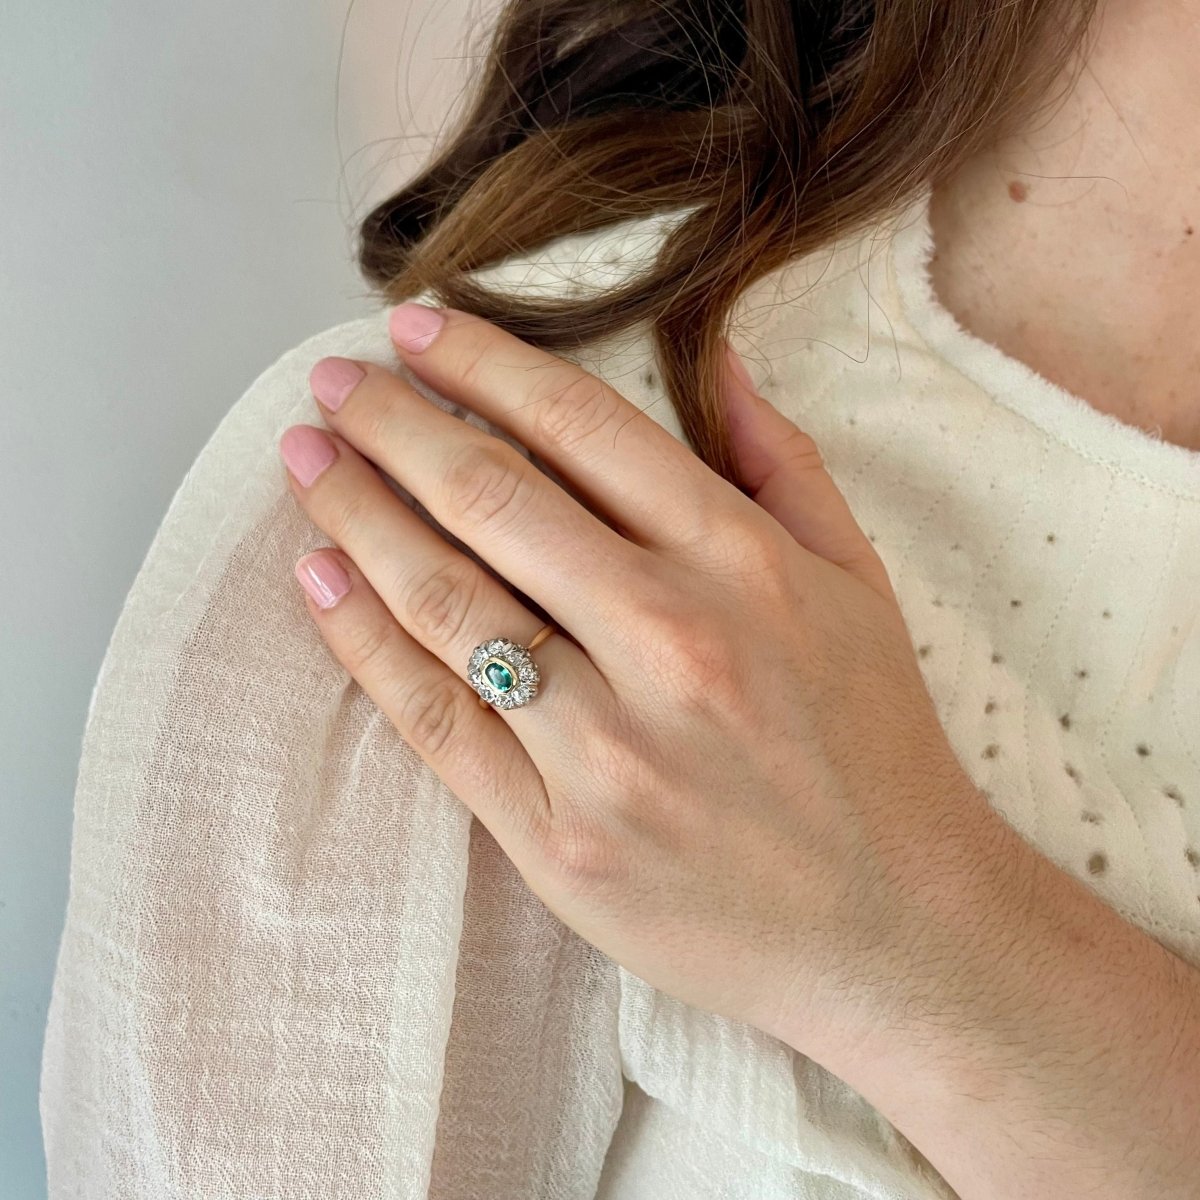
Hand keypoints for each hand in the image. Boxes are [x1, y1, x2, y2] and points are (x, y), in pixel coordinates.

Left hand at [278, 302, 1012, 1055]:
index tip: (417, 327)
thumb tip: (719, 358)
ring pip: (444, 602)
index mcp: (741, 566)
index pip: (582, 430)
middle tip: (337, 382)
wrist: (893, 926)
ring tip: (306, 459)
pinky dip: (361, 639)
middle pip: (491, 500)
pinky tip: (317, 575)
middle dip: (395, 424)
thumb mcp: (859, 585)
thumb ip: (784, 464)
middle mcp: (667, 643)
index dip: (484, 363)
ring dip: (357, 513)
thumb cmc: (874, 746)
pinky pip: (433, 719)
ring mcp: (604, 748)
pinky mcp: (555, 838)